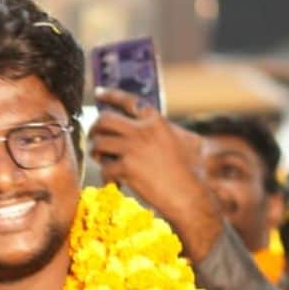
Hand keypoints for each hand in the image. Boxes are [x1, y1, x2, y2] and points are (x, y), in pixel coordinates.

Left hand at [87, 88, 226, 259]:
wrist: (190, 196)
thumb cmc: (193, 173)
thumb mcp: (189, 142)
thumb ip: (172, 131)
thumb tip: (165, 127)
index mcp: (156, 121)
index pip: (128, 101)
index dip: (111, 94)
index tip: (98, 93)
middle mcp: (143, 131)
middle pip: (105, 119)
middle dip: (95, 128)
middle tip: (94, 137)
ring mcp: (133, 148)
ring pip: (99, 142)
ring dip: (97, 152)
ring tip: (102, 160)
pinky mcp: (126, 168)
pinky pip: (105, 168)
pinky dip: (107, 177)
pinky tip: (115, 183)